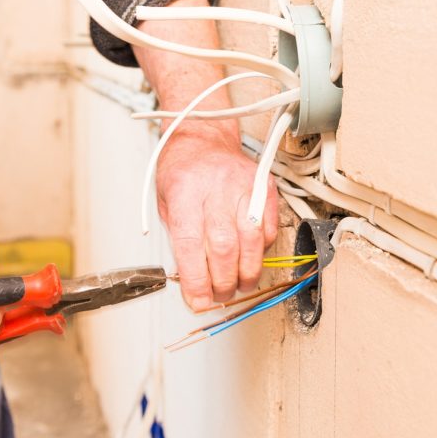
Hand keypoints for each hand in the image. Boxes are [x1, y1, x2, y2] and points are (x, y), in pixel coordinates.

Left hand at [157, 127, 277, 309]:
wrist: (204, 137)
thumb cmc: (183, 171)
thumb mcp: (166, 202)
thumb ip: (180, 239)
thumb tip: (192, 280)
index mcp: (184, 190)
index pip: (190, 244)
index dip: (196, 279)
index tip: (198, 300)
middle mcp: (216, 187)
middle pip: (224, 246)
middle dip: (224, 280)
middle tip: (221, 295)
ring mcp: (244, 186)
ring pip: (252, 239)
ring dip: (248, 270)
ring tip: (241, 285)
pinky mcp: (265, 187)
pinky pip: (270, 227)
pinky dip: (263, 250)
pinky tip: (252, 258)